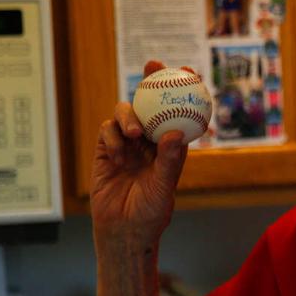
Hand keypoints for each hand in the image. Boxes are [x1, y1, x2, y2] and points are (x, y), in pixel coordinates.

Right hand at [90, 60, 190, 245]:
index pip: (178, 112)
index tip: (189, 70)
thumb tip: (175, 133)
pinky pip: (108, 131)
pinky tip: (120, 154)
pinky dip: (114, 137)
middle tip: (153, 64)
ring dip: (129, 116)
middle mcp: (150, 142)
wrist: (123, 231)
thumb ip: (169, 161)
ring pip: (126, 114)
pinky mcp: (106, 151)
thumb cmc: (150, 213)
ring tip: (136, 133)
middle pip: (150, 103)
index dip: (183, 89)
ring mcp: (127, 145)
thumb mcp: (164, 187)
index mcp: (170, 147)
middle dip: (151, 80)